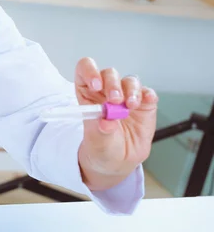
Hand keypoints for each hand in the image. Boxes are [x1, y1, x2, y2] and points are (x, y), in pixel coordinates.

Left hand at [74, 57, 157, 190]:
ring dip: (130, 91)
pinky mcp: (144, 103)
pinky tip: (146, 102)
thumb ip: (100, 131)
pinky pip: (147, 92)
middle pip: (109, 74)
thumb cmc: (102, 147)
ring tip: (130, 106)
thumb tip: (107, 122)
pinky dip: (147, 95)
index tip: (96, 85)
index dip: (89, 71)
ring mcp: (126, 95)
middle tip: (115, 100)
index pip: (84, 70)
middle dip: (112, 84)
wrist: (119, 161)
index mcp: (88, 94)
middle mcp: (106, 91)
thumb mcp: (97, 142)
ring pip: (129, 81)